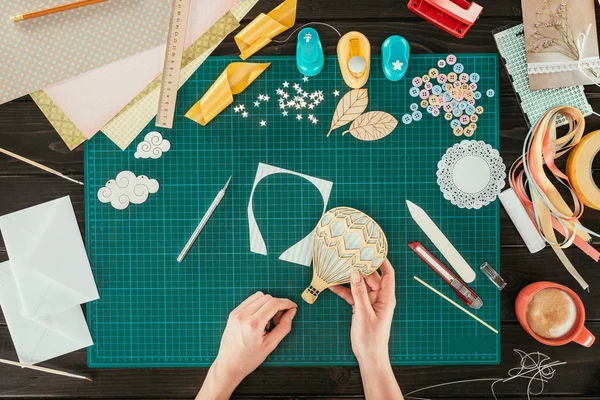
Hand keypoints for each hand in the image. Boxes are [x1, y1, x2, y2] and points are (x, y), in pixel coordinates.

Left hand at [197, 292, 296, 399]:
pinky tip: (260, 318)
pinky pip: (250, 301)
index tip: (293, 306)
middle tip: (279, 319)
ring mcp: (236, 313)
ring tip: (269, 320)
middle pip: (267, 298)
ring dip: (268, 303)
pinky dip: (259, 305)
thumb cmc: (249, 359)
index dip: (286, 303)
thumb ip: (284, 327)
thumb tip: (292, 312)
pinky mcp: (233, 313)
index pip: (274, 304)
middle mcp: (243, 315)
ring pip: (259, 296)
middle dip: (278, 305)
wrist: (229, 365)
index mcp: (253, 324)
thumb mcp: (270, 345)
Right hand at [330, 260, 401, 399]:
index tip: (373, 250)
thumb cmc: (372, 338)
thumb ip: (359, 293)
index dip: (382, 260)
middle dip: (361, 267)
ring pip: (360, 284)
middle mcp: (379, 297)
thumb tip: (356, 273)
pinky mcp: (361, 307)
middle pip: (371, 276)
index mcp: (386, 297)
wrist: (369, 356)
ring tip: (339, 268)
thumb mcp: (364, 314)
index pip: (388, 273)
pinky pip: (352, 294)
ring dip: (350, 278)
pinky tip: (332, 285)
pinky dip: (344, 290)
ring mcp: (370, 302)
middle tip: (350, 256)